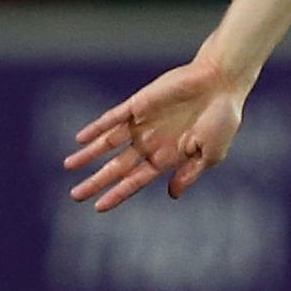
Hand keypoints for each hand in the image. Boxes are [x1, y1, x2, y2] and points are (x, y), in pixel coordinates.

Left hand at [63, 55, 248, 211]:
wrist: (221, 82)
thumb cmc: (223, 118)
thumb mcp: (212, 154)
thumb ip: (189, 174)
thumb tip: (172, 195)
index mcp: (168, 157)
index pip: (136, 180)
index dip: (117, 194)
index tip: (98, 207)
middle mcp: (151, 142)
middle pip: (117, 167)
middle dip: (96, 181)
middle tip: (75, 195)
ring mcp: (143, 123)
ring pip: (108, 143)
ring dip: (89, 155)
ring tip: (68, 166)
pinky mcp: (138, 104)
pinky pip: (112, 118)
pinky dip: (96, 128)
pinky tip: (81, 138)